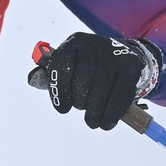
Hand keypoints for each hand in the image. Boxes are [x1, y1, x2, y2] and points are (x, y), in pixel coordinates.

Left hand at [29, 33, 160, 130]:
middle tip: (83, 111)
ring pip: (102, 88)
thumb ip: (53, 75)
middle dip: (81, 102)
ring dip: (96, 112)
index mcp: (73, 43)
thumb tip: (34, 79)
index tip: (63, 109)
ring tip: (93, 122)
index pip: (61, 65)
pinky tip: (107, 122)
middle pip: (83, 79)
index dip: (60, 90)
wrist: (120, 56)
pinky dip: (113, 112)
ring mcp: (114, 54)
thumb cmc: (87, 67)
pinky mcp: (131, 66)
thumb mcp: (70, 66)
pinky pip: (121, 93)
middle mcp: (93, 44)